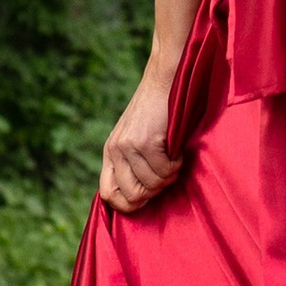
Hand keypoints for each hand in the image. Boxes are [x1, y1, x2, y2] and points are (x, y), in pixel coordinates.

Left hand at [98, 62, 183, 214]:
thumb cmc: (155, 112)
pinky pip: (166, 170)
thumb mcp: (133, 137)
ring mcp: (129, 146)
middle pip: (134, 196)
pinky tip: (177, 150)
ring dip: (170, 175)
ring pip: (154, 185)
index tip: (148, 195)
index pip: (108, 195)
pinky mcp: (146, 141)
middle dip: (156, 191)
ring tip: (173, 157)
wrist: (163, 81)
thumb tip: (140, 198)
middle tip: (166, 173)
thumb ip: (130, 163)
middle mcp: (115, 151)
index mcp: (110, 153)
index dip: (128, 203)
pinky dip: (177, 163)